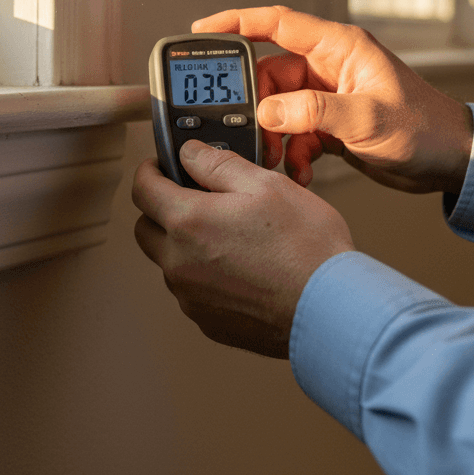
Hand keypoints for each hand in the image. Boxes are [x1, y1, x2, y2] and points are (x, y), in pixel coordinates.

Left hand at [132, 140, 353, 358]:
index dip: (150, 171)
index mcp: (188, 223)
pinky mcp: (208, 321)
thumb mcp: (266, 185)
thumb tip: (191, 153)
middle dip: (162, 209)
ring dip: (185, 244)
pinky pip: (193, 290)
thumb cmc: (306, 248)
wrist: (331, 310)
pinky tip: (242, 268)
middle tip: (195, 198)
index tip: (161, 167)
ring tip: (231, 235)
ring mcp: (191, 297)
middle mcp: (179, 263)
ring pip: (170, 262)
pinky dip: (206, 275)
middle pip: (148, 229)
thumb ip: (218, 164)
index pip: (142, 189)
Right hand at [193, 6, 473, 192]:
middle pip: (268, 76)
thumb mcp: (367, 118)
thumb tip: (268, 111)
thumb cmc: (424, 129)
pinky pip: (292, 132)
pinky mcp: (328, 123)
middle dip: (255, 106)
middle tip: (250, 132)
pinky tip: (298, 171)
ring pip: (277, 109)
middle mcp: (328, 67)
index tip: (200, 29)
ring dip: (272, 136)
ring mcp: (327, 95)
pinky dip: (289, 153)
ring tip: (278, 160)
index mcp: (338, 48)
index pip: (276, 23)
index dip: (235, 22)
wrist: (450, 161)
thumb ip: (314, 112)